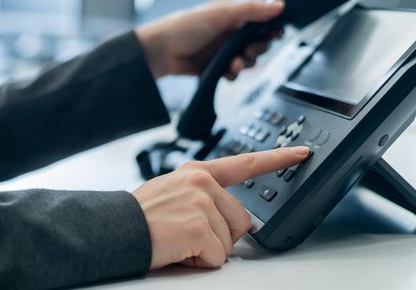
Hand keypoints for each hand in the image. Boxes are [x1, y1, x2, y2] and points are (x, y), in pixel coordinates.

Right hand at [132, 146, 308, 269]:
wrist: (114, 229)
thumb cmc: (141, 216)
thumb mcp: (173, 192)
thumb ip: (202, 196)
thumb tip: (231, 220)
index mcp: (197, 172)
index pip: (244, 163)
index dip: (276, 159)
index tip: (300, 153)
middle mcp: (201, 182)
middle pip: (241, 220)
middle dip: (221, 236)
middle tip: (188, 234)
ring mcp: (201, 202)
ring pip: (229, 241)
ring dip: (207, 250)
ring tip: (178, 240)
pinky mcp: (199, 226)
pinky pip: (217, 257)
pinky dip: (199, 261)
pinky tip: (178, 249)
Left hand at [136, 0, 284, 79]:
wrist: (159, 53)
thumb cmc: (183, 27)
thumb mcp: (220, 14)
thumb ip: (250, 10)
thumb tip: (278, 6)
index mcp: (231, 15)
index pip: (260, 21)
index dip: (269, 29)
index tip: (274, 35)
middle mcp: (228, 32)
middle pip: (257, 43)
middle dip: (256, 50)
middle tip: (248, 51)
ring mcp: (221, 51)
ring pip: (246, 60)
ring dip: (245, 64)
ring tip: (235, 64)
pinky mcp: (215, 67)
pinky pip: (232, 73)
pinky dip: (233, 75)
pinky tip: (227, 73)